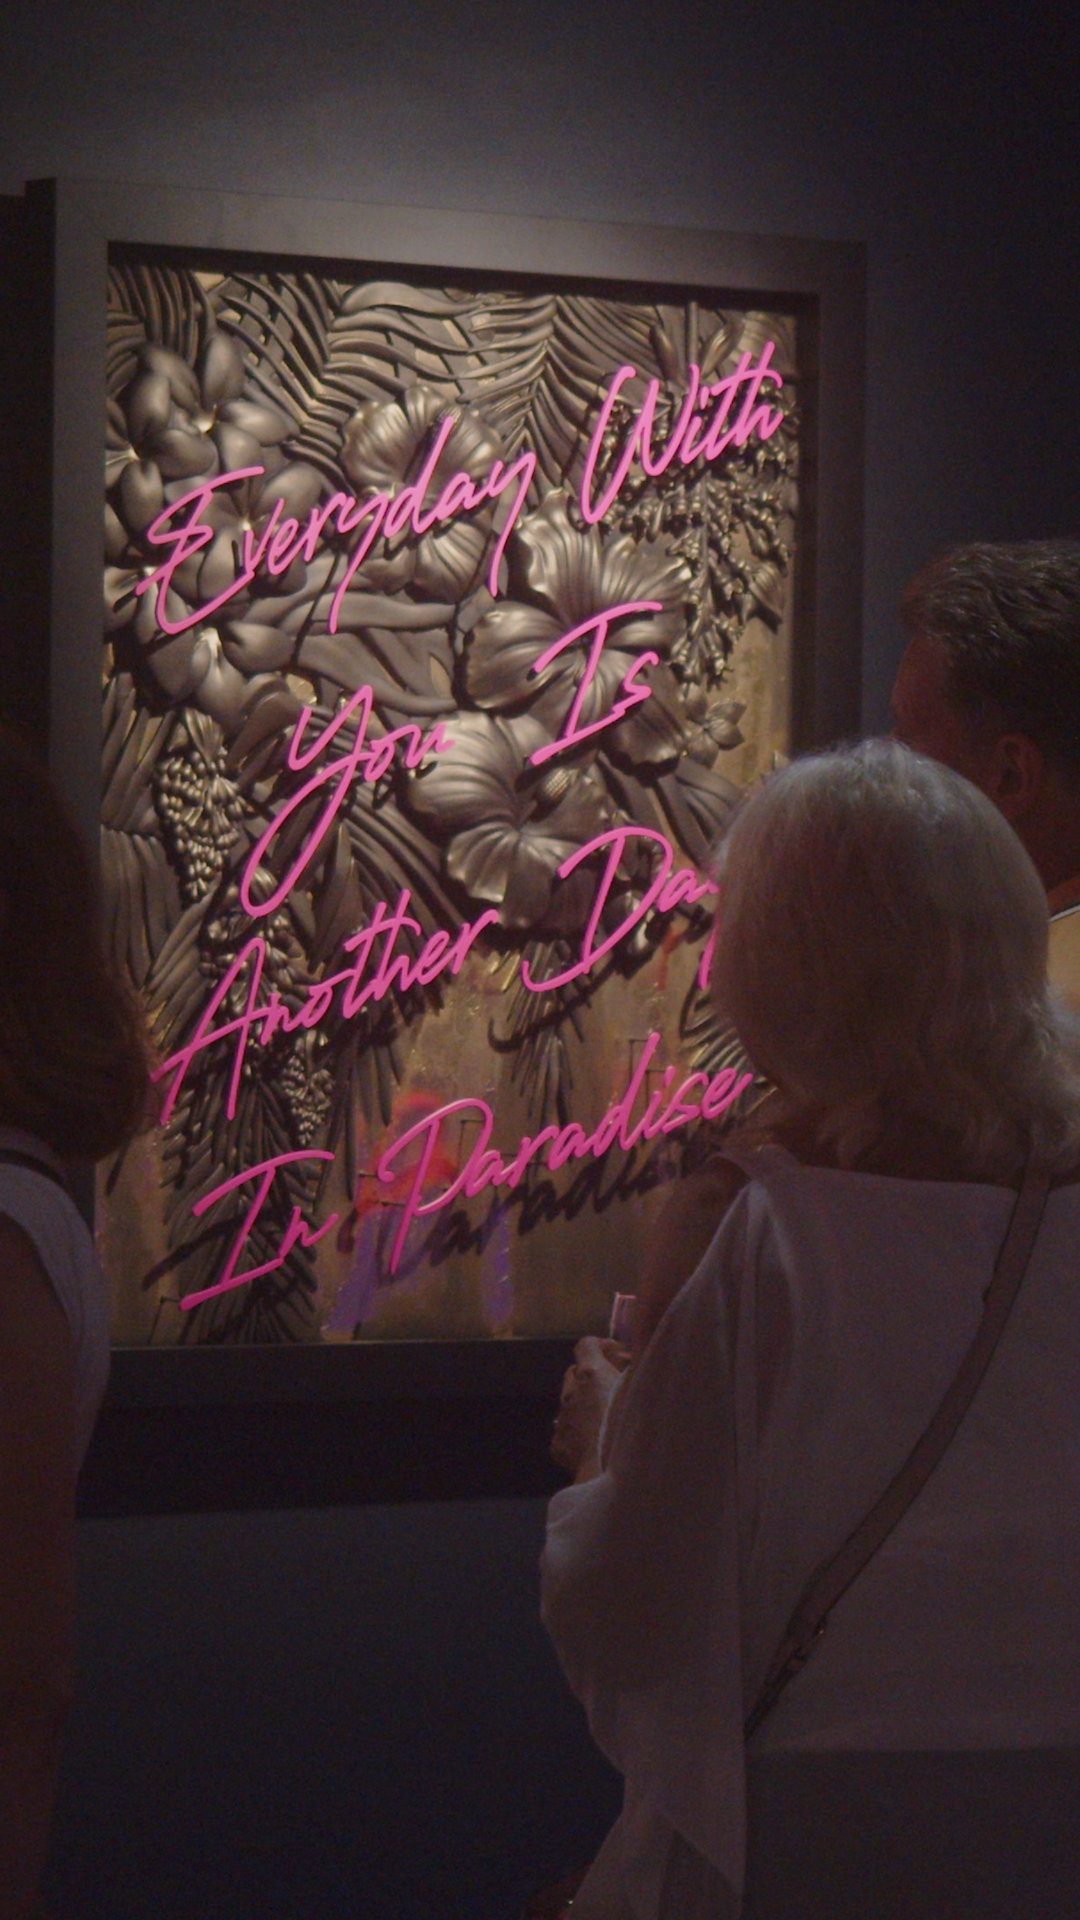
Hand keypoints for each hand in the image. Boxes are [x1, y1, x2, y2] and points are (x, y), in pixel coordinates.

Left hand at [551, 1336, 629, 1481]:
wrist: (610, 1472)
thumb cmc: (634, 1428)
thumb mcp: (644, 1388)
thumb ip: (639, 1367)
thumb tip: (635, 1357)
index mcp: (592, 1374)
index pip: (586, 1345)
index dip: (600, 1347)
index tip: (615, 1355)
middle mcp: (572, 1392)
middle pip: (575, 1372)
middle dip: (592, 1375)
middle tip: (613, 1387)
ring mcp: (562, 1419)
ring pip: (570, 1403)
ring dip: (585, 1405)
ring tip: (606, 1419)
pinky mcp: (558, 1445)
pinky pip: (566, 1432)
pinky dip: (578, 1432)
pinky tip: (594, 1443)